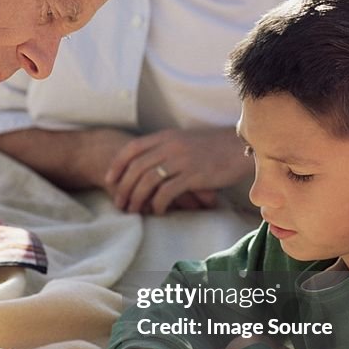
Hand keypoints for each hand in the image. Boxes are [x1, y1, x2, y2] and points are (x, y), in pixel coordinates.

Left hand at [105, 127, 251, 213]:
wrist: (239, 147)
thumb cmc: (212, 147)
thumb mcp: (184, 141)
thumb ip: (165, 148)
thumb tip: (147, 165)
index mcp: (166, 137)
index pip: (132, 148)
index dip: (117, 165)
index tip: (109, 180)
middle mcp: (170, 146)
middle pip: (136, 168)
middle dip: (123, 188)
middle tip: (119, 203)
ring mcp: (181, 160)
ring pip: (148, 181)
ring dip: (137, 199)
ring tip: (134, 210)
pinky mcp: (194, 175)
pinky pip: (167, 192)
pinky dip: (158, 204)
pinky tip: (157, 211)